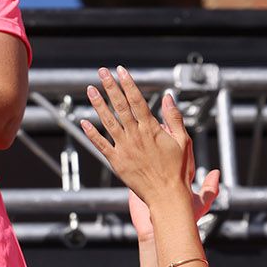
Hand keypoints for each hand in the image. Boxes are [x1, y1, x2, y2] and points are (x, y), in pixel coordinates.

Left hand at [81, 66, 219, 218]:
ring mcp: (124, 148)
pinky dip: (91, 133)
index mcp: (151, 129)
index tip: (121, 70)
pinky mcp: (116, 161)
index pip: (137, 100)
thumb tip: (169, 97)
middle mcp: (135, 136)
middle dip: (110, 87)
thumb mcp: (182, 141)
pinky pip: (101, 144)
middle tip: (102, 71)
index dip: (128, 84)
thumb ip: (174, 118)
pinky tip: (83, 122)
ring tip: (90, 89)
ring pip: (108, 121)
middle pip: (120, 106)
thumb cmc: (178, 170)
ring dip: (98, 104)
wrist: (166, 196)